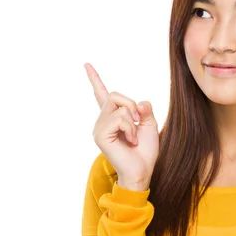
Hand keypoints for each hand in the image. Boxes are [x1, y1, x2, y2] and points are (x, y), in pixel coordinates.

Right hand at [85, 63, 158, 184]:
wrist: (142, 171)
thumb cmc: (145, 151)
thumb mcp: (149, 125)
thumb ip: (144, 110)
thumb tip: (140, 103)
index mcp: (113, 118)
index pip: (102, 94)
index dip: (95, 79)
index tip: (87, 64)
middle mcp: (102, 121)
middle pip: (115, 94)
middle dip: (132, 105)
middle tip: (138, 122)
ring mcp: (99, 127)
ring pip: (119, 106)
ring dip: (133, 120)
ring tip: (133, 137)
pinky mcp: (100, 135)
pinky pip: (119, 118)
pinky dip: (130, 128)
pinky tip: (130, 141)